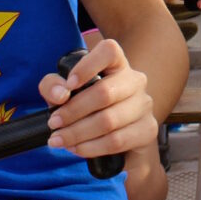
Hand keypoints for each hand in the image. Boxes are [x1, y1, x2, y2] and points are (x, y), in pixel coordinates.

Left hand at [39, 39, 155, 159]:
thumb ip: (53, 86)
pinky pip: (116, 141)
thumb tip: (60, 94)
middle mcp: (135, 81)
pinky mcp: (147, 130)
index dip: (87, 66)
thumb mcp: (64, 94)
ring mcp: (144, 105)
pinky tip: (76, 148)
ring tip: (59, 139)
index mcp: (116, 64)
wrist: (116, 140)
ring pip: (109, 120)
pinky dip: (90, 147)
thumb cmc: (87, 108)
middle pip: (104, 92)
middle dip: (73, 111)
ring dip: (77, 133)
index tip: (69, 85)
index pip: (109, 51)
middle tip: (53, 123)